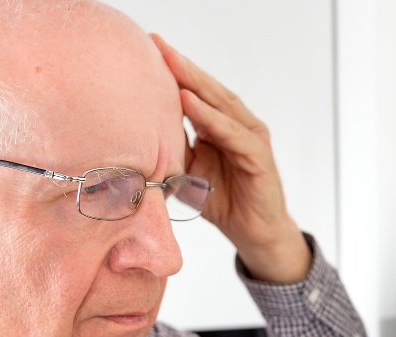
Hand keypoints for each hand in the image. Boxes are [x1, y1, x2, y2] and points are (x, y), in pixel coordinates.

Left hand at [152, 34, 310, 282]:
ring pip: (221, 104)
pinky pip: (232, 133)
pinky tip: (189, 101)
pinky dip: (210, 117)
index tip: (148, 48)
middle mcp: (238, 125)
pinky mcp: (258, 157)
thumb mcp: (188, 172)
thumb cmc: (222, 201)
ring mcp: (250, 138)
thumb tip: (137, 139)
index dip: (174, 71)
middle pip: (208, 89)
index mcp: (220, 125)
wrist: (253, 233)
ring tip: (171, 63)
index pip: (196, 91)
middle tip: (157, 44)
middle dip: (182, 66)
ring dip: (194, 82)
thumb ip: (173, 150)